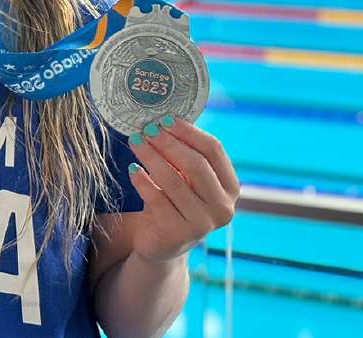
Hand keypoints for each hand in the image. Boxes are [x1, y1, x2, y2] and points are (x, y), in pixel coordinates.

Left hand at [126, 115, 239, 264]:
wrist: (162, 243)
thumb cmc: (175, 201)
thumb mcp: (187, 179)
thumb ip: (184, 154)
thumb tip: (163, 119)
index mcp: (230, 187)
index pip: (214, 150)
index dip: (188, 132)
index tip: (164, 119)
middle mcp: (222, 206)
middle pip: (195, 164)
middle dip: (168, 143)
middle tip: (145, 129)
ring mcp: (202, 223)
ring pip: (173, 180)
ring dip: (151, 157)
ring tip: (135, 142)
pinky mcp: (177, 234)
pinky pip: (156, 199)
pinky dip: (142, 181)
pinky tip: (132, 169)